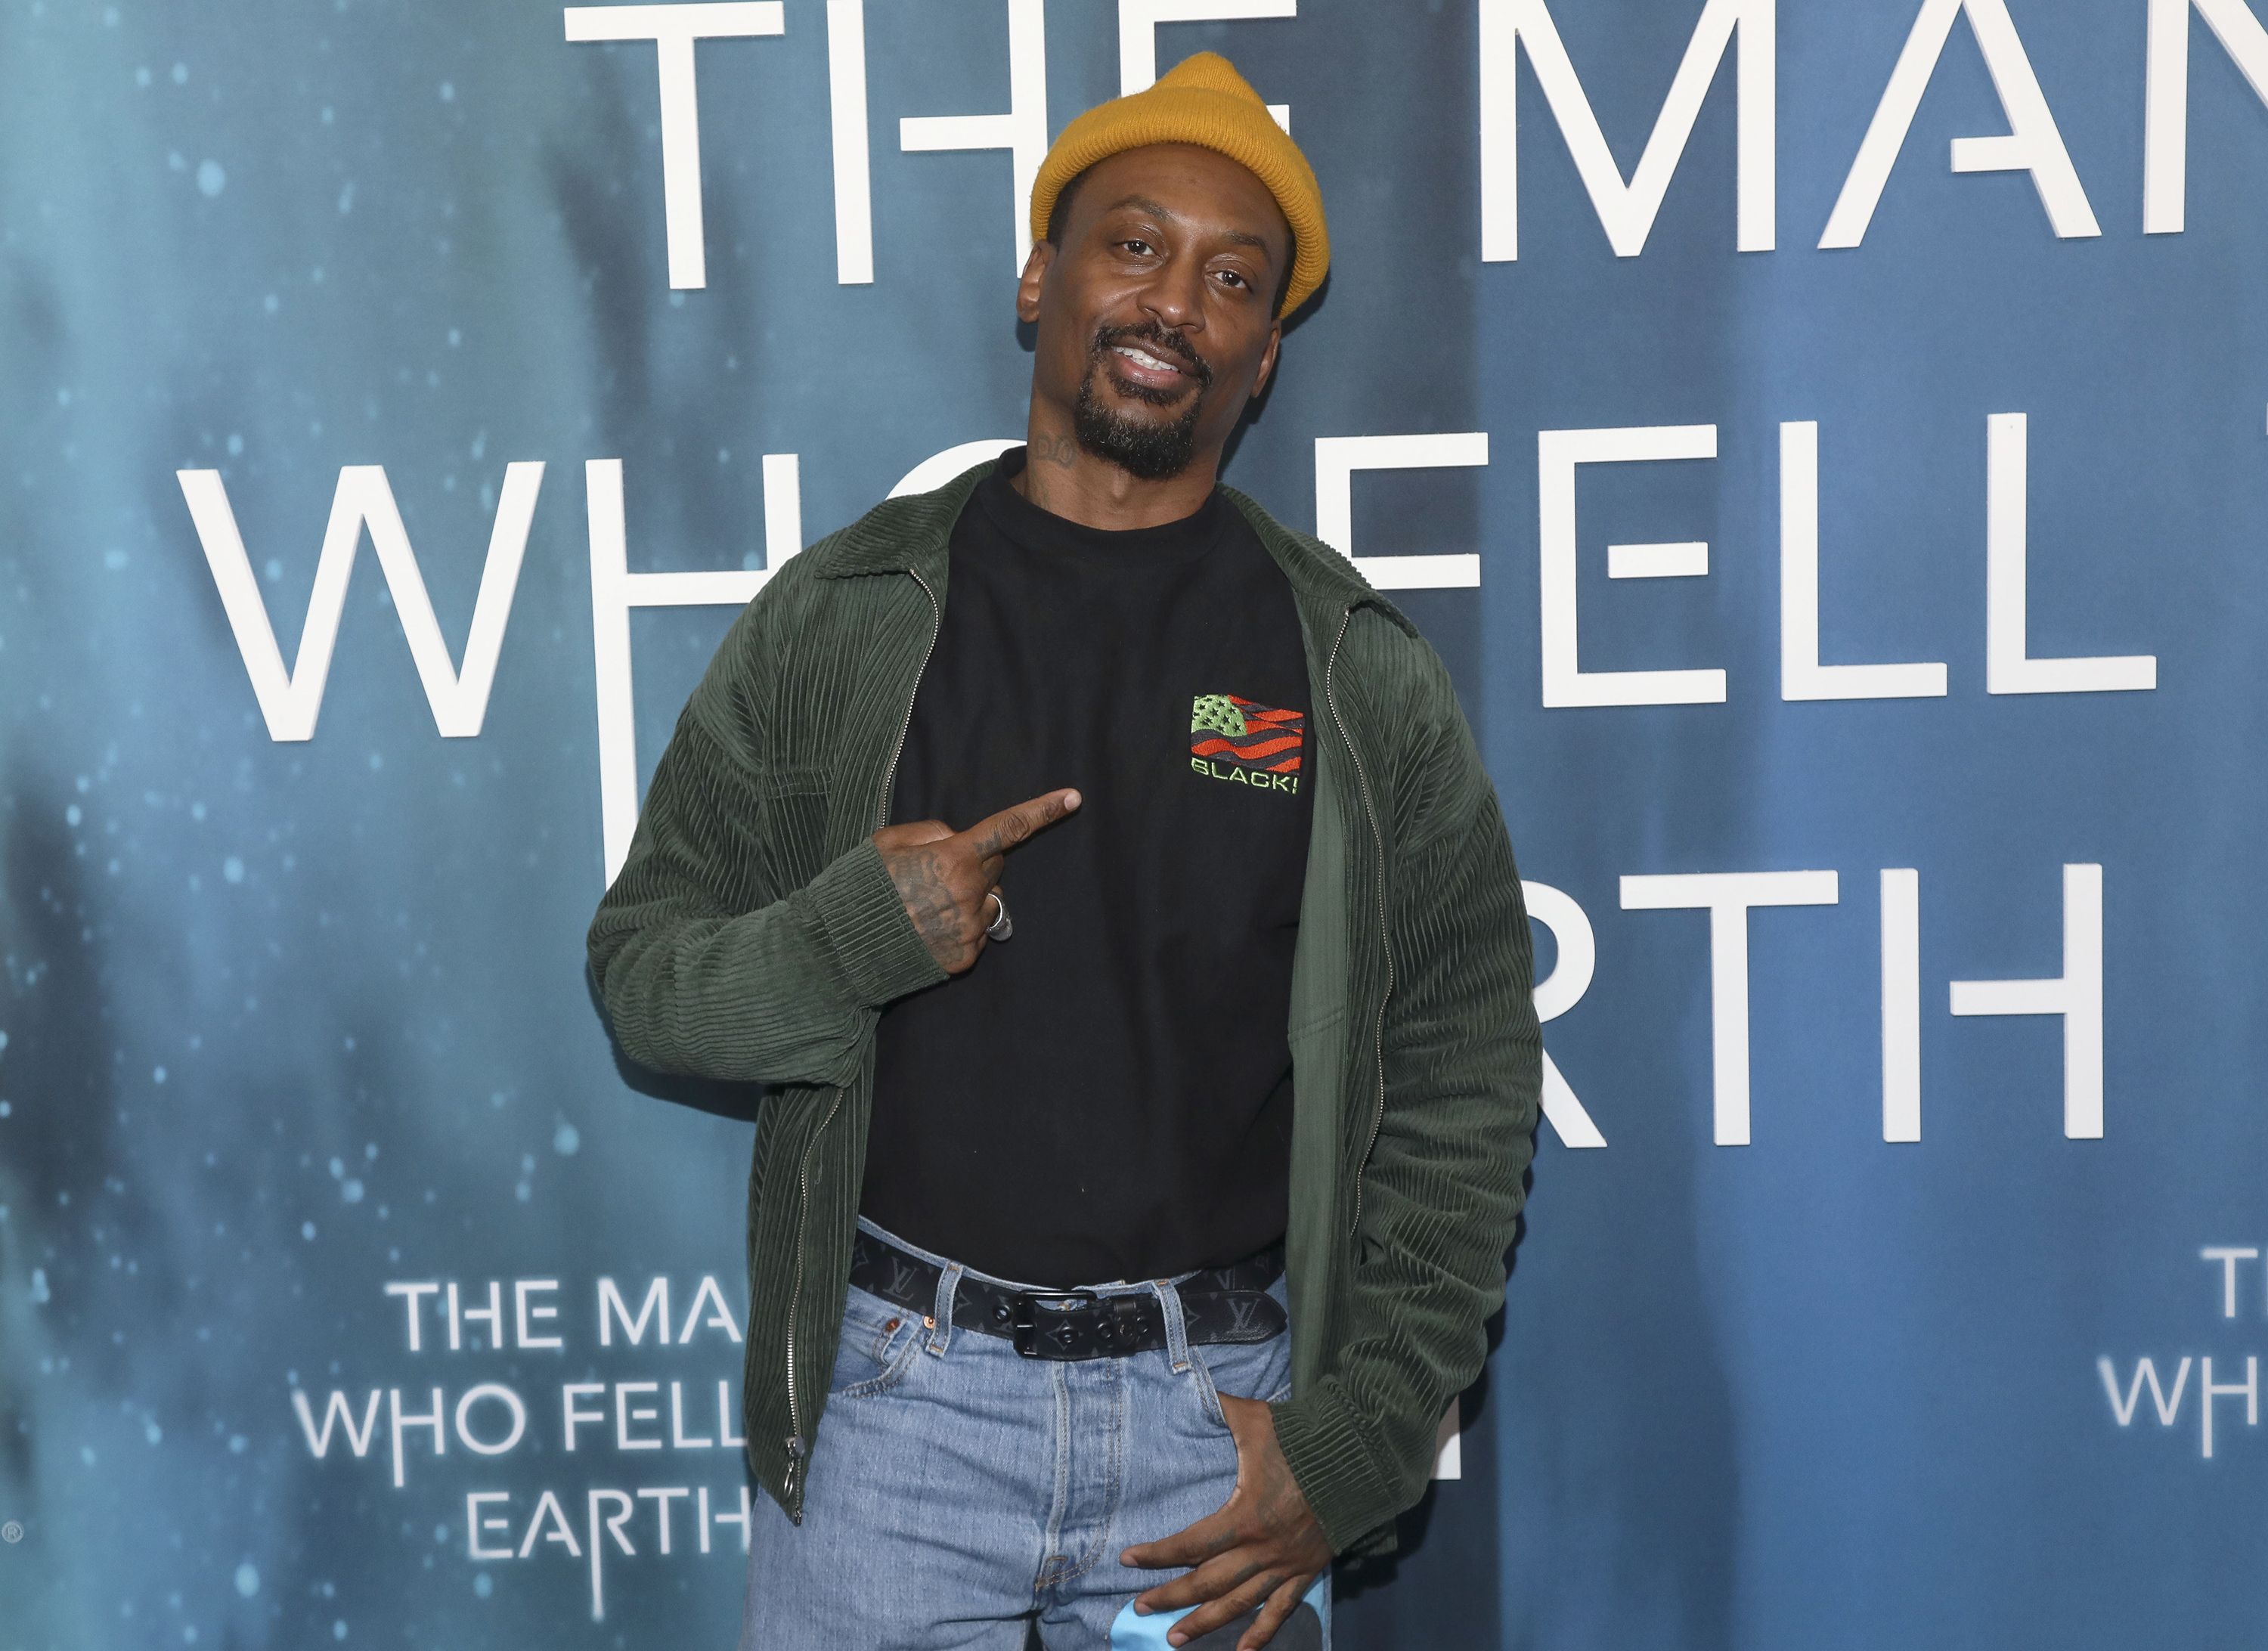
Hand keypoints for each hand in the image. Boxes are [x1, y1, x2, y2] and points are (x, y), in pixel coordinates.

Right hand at [873, 789, 1079, 971]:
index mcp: (953, 858)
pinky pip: (977, 932)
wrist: (840, 948)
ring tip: (926, 906)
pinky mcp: (964, 956)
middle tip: (933, 873)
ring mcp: (969, 928)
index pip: (1009, 828)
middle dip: (975, 863)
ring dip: (968, 897)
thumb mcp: (887, 841)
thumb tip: (956, 839)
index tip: (1073, 798)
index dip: (1043, 811)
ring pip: (988, 900)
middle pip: (995, 866)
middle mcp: (969, 893)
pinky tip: (928, 929)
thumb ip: (932, 832)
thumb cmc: (862, 887)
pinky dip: (959, 927)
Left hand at [1121, 1394, 1331, 1649]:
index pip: (1190, 1544)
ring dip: (1205, 1623)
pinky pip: (1281, 1609)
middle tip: (1139, 1607)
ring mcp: (1285, 1565)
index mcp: (1245, 1516)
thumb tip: (1191, 1389)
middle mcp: (1262, 1549)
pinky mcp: (1305, 1571)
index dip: (1157, 1554)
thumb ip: (1219, 1408)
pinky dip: (1262, 1633)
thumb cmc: (1304, 1439)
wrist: (1360, 1460)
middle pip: (1207, 1583)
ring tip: (1175, 1638)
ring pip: (1238, 1604)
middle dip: (1170, 1596)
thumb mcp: (1255, 1420)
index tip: (1128, 1559)